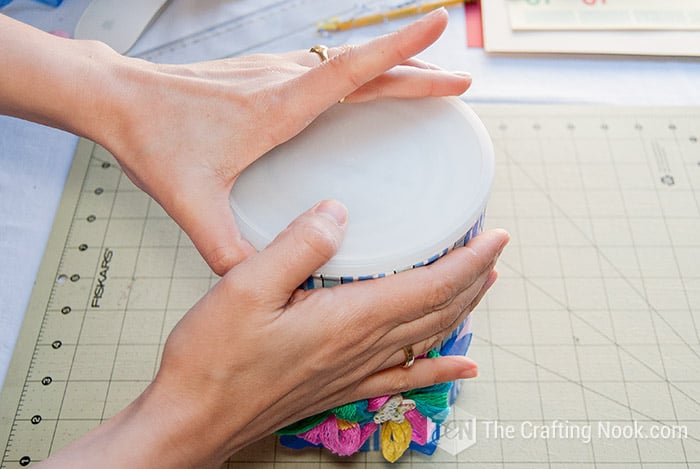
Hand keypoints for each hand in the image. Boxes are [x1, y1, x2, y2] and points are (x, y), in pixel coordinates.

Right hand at [42, 200, 507, 467]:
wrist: (194, 420)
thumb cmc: (213, 359)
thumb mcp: (246, 286)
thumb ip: (297, 245)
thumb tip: (338, 212)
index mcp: (347, 319)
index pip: (429, 286)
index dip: (469, 261)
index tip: (495, 238)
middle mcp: (361, 348)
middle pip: (438, 312)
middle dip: (474, 280)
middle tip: (494, 253)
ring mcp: (353, 372)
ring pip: (427, 340)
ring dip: (462, 312)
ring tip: (484, 289)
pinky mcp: (339, 387)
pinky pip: (404, 379)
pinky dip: (439, 371)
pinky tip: (460, 370)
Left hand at [94, 9, 470, 274]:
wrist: (117, 99)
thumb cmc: (154, 140)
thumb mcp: (191, 202)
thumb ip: (225, 249)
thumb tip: (257, 284)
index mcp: (277, 107)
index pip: (352, 71)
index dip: (401, 53)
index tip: (440, 32)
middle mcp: (282, 81)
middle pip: (363, 67)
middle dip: (416, 69)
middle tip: (459, 82)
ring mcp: (272, 73)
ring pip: (345, 64)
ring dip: (390, 69)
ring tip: (426, 82)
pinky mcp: (262, 76)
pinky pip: (324, 68)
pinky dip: (358, 73)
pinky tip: (362, 88)